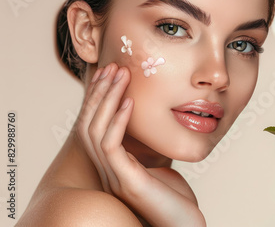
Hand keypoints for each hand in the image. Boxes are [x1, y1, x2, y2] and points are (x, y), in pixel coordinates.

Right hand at [75, 62, 205, 225]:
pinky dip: (118, 121)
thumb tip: (151, 121)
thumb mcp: (156, 163)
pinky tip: (130, 103)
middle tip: (111, 66)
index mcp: (111, 165)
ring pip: (95, 131)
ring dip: (107, 99)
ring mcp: (112, 177)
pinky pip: (111, 146)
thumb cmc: (175, 196)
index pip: (95, 125)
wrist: (184, 223)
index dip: (99, 98)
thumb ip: (146, 146)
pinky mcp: (125, 181)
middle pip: (88, 124)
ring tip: (120, 75)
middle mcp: (106, 170)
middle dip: (99, 92)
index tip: (110, 73)